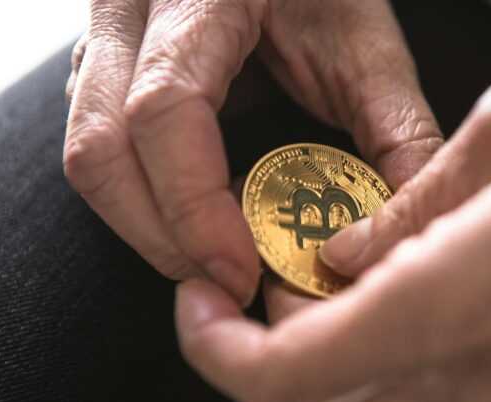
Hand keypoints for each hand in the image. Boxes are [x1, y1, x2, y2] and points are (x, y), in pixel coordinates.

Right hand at [64, 0, 441, 304]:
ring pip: (86, 152)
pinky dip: (139, 197)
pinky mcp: (105, 64)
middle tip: (225, 284)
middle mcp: (130, 8)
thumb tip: (404, 229)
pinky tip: (191, 218)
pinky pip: (96, 142)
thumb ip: (397, 131)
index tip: (239, 270)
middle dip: (161, 236)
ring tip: (209, 262)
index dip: (194, 206)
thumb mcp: (367, 47)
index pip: (164, 109)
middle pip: (101, 146)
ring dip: (143, 224)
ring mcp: (105, 35)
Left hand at [174, 53, 490, 401]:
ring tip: (359, 254)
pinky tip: (433, 274)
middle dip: (281, 328)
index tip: (201, 297)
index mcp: (448, 307)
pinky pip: (445, 385)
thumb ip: (405, 207)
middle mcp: (478, 379)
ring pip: (383, 390)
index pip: (281, 382)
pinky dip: (405, 340)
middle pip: (325, 389)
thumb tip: (343, 252)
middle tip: (289, 252)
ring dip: (344, 334)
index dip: (215, 348)